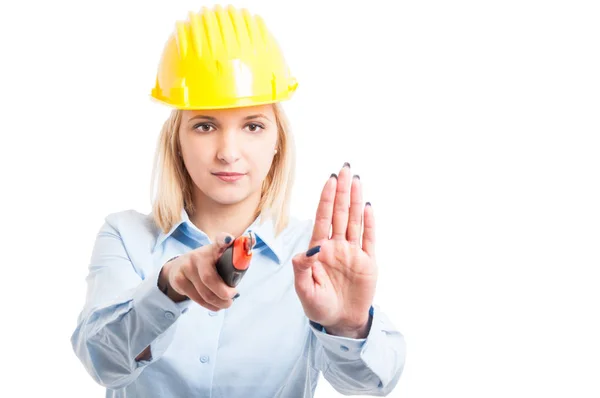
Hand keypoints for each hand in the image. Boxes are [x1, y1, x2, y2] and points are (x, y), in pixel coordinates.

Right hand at [159, 232, 238, 310]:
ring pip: (204, 293)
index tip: (229, 240)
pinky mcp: (178, 280)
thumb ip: (234, 256)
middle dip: (224, 292)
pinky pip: (197, 298)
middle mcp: (198, 256)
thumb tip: (251, 244)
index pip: (220, 240)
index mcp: (214, 248)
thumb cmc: (207, 264)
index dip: (224, 240)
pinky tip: (216, 305)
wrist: (178, 267)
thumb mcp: (218, 257)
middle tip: (233, 296)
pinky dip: (210, 305)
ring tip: (227, 303)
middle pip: (209, 278)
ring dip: (219, 302)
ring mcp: (186, 267)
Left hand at [292, 163, 376, 337]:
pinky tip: (367, 206)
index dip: (326, 199)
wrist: (339, 321)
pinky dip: (369, 222)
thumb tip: (309, 249)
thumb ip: (303, 268)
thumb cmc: (318, 306)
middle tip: (345, 168)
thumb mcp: (304, 290)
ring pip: (354, 220)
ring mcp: (352, 252)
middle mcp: (336, 246)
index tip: (329, 180)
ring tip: (356, 180)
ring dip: (355, 200)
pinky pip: (369, 239)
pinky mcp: (367, 262)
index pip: (323, 218)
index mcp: (319, 249)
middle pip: (340, 213)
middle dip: (342, 191)